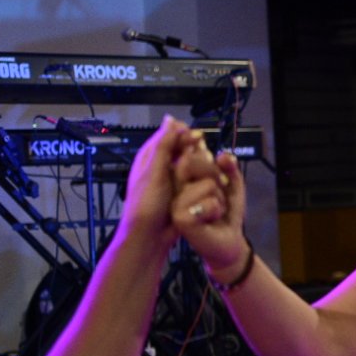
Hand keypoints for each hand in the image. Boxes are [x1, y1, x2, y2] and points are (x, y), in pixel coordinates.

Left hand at [118, 116, 196, 250]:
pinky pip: (194, 178)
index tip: (197, 138)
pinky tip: (209, 181)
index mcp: (150, 156)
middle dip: (194, 150)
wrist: (149, 236)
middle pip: (182, 147)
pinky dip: (201, 178)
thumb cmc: (146, 204)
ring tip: (207, 170)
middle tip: (203, 157)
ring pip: (191, 162)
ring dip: (200, 164)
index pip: (169, 134)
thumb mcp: (155, 171)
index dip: (184, 134)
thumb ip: (164, 145)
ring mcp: (172, 178)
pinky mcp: (181, 191)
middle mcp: (161, 165)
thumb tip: (171, 119)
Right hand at [170, 132, 246, 274]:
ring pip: (208, 184)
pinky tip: (210, 220)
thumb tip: (222, 155)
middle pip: (195, 163)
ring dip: (219, 198)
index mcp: (183, 176)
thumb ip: (229, 167)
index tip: (221, 179)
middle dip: (217, 178)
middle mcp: (176, 187)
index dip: (212, 162)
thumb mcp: (232, 184)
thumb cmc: (226, 212)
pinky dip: (217, 211)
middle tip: (218, 196)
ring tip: (214, 210)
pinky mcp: (180, 217)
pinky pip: (209, 203)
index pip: (193, 153)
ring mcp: (175, 202)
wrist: (228, 240)